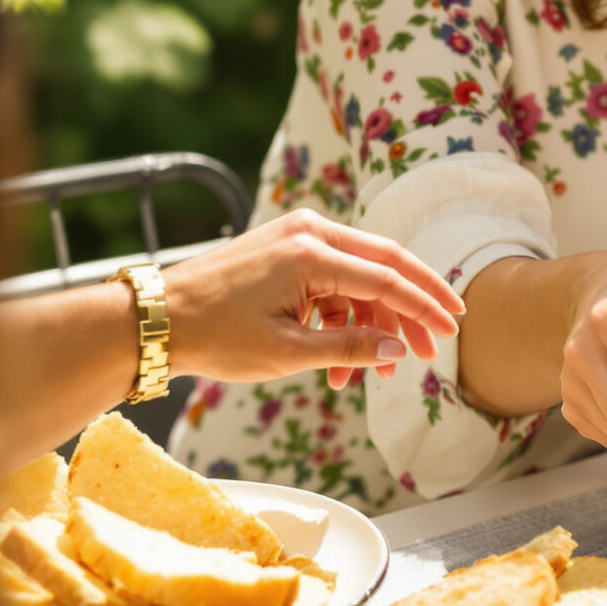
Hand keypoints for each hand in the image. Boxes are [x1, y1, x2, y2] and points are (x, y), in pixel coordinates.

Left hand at [163, 210, 464, 390]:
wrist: (156, 318)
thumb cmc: (215, 335)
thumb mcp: (288, 352)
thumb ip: (350, 348)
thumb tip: (398, 349)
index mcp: (312, 253)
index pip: (388, 279)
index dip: (424, 306)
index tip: (450, 330)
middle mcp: (309, 232)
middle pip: (384, 266)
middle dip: (411, 309)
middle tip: (432, 346)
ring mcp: (296, 236)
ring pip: (357, 277)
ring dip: (370, 324)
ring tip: (370, 373)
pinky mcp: (285, 248)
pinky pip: (331, 279)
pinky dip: (341, 317)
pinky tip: (337, 361)